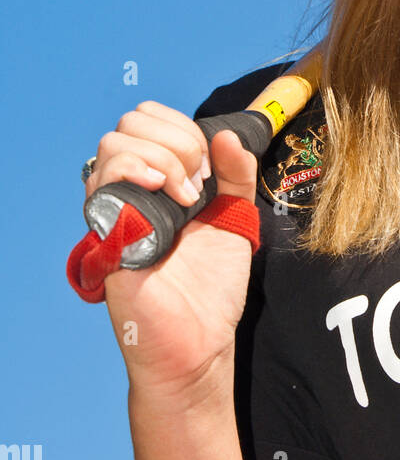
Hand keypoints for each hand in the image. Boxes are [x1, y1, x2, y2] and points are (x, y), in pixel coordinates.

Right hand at [86, 103, 259, 390]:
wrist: (202, 341)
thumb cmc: (212, 286)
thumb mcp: (235, 216)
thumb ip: (237, 173)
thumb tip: (225, 135)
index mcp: (158, 179)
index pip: (150, 118)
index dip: (182, 128)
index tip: (209, 167)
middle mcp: (131, 190)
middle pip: (130, 123)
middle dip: (175, 140)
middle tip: (198, 182)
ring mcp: (114, 211)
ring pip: (113, 145)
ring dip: (160, 157)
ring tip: (184, 197)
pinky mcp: (106, 236)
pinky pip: (103, 185)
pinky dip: (134, 172)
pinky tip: (163, 192)